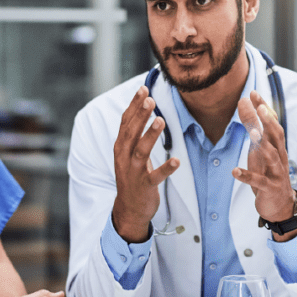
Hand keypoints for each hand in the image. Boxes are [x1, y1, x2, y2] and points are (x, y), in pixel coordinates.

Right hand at [111, 85, 179, 242]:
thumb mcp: (129, 153)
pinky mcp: (144, 186)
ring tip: (161, 120)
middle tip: (150, 99)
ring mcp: (133, 172)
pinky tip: (176, 161)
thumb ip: (134, 133)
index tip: (143, 89)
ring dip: (150, 135)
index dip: (134, 105)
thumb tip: (142, 108)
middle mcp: (124, 157)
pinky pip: (155, 176)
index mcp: (120, 147)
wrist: (129, 208)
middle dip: (140, 115)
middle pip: (131, 133)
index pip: (125, 122)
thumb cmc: (132, 176)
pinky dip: (166, 169)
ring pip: (140, 151)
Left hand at [233, 90, 295, 223]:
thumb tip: (245, 106)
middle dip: (268, 120)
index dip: (264, 108)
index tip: (253, 93)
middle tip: (259, 106)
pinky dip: (247, 176)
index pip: (273, 123)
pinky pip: (258, 181)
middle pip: (276, 135)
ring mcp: (276, 172)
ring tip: (251, 132)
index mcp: (276, 146)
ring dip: (262, 144)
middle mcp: (279, 156)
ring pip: (271, 155)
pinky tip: (234, 171)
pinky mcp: (269, 188)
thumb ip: (254, 130)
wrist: (280, 205)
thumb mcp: (260, 150)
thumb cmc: (269, 173)